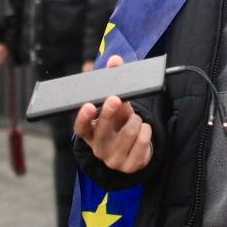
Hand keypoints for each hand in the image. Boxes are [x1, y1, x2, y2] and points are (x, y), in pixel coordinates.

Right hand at [73, 58, 154, 173]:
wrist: (133, 149)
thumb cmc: (119, 122)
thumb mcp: (115, 103)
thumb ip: (113, 81)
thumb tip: (115, 60)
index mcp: (89, 133)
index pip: (80, 128)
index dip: (83, 117)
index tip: (88, 105)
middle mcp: (98, 148)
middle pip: (103, 131)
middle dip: (111, 113)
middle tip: (117, 99)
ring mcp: (114, 160)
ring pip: (128, 133)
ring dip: (135, 120)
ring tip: (133, 119)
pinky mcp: (130, 166)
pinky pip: (143, 142)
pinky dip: (146, 130)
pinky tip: (143, 128)